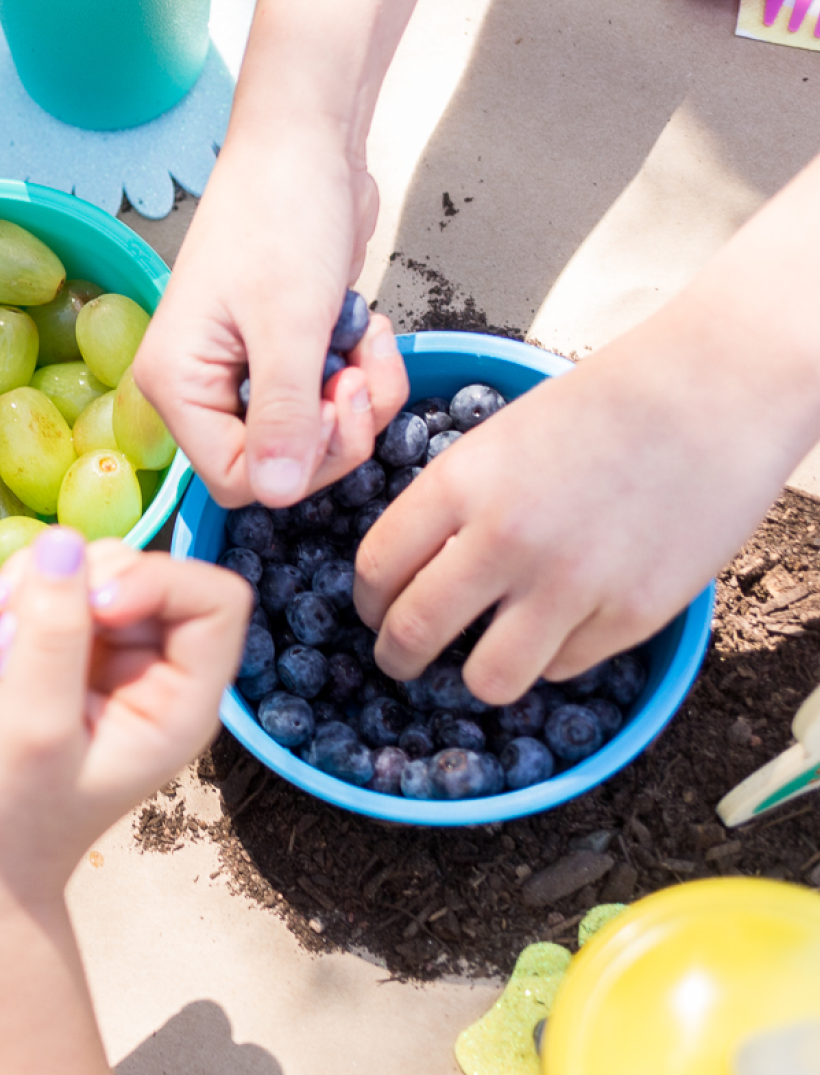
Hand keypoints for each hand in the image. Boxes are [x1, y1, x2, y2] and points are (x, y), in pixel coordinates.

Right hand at [0, 528, 250, 911]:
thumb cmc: (9, 816)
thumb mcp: (31, 726)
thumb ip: (53, 632)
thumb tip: (63, 541)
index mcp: (180, 703)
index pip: (215, 601)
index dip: (159, 582)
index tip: (95, 606)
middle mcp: (156, 674)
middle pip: (151, 574)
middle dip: (85, 581)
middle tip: (22, 623)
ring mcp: (110, 659)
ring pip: (100, 570)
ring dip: (46, 583)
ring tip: (1, 638)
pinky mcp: (66, 648)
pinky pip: (61, 584)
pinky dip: (26, 589)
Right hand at [134, 128, 408, 508]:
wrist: (305, 143)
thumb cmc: (281, 214)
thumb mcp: (289, 323)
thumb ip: (286, 416)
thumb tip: (278, 495)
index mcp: (176, 384)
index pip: (236, 480)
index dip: (299, 462)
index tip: (335, 406)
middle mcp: (199, 388)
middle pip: (277, 467)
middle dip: (336, 431)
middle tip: (357, 376)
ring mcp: (239, 374)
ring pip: (311, 438)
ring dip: (358, 400)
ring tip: (369, 342)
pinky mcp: (279, 358)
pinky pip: (327, 403)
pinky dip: (360, 378)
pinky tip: (366, 332)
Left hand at [353, 315, 798, 702]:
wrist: (708, 395)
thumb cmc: (598, 408)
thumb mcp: (494, 440)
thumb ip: (446, 506)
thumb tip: (404, 573)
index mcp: (460, 483)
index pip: (375, 570)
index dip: (366, 604)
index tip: (373, 613)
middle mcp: (506, 540)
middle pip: (413, 635)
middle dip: (395, 659)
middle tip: (402, 661)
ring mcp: (571, 584)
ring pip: (486, 679)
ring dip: (476, 674)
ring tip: (485, 656)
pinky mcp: (631, 615)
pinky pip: (561, 668)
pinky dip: (552, 656)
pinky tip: (564, 622)